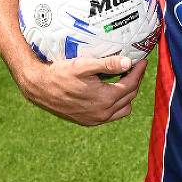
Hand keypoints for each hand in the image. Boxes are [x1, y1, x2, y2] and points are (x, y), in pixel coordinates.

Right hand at [17, 55, 148, 125]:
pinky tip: (110, 91)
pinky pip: (111, 115)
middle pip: (129, 96)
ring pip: (123, 109)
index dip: (139, 71)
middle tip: (135, 67)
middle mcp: (102, 112)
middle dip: (135, 81)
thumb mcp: (84, 65)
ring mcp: (95, 119)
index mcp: (104, 98)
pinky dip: (116, 105)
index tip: (142, 60)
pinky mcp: (88, 121)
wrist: (39, 88)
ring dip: (127, 95)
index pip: (130, 84)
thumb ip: (107, 64)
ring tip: (123, 79)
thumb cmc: (60, 73)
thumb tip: (128, 62)